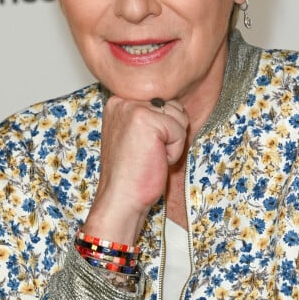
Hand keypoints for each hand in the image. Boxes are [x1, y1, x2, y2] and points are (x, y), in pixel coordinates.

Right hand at [84, 96, 188, 242]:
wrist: (121, 199)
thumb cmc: (131, 174)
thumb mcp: (136, 134)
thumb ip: (150, 115)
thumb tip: (176, 106)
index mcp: (118, 102)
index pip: (161, 101)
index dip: (163, 128)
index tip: (144, 147)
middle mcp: (123, 101)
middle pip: (172, 106)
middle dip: (170, 133)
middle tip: (148, 153)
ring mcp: (133, 109)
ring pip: (179, 117)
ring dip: (173, 142)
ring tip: (151, 155)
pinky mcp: (147, 120)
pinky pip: (180, 131)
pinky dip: (174, 151)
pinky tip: (154, 160)